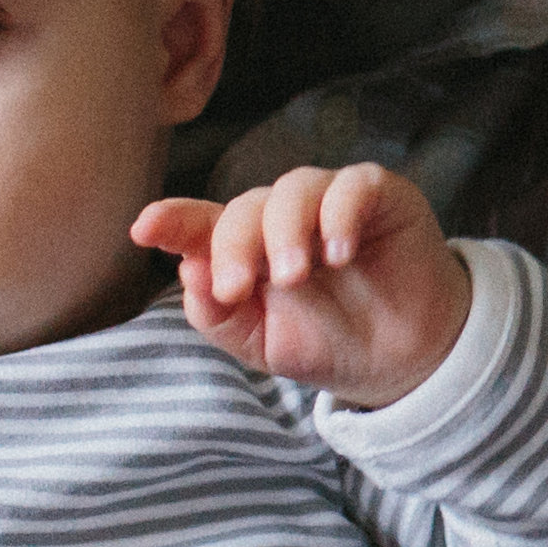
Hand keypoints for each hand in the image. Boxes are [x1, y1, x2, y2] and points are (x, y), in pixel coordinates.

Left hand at [132, 162, 471, 406]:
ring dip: (285, 231)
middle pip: (246, 207)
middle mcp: (282, 215)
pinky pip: (353, 185)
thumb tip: (187, 271)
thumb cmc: (326, 342)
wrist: (403, 361)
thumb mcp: (260, 343)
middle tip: (237, 289)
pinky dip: (340, 215)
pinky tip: (338, 255)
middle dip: (235, 246)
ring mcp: (330, 200)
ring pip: (294, 189)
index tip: (144, 229)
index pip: (201, 224)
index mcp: (245, 246)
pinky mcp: (379, 194)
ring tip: (294, 277)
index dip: (172, 220)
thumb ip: (219, 314)